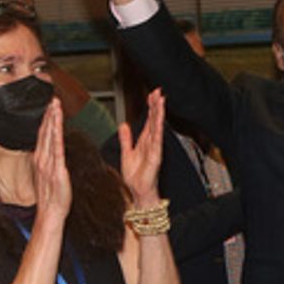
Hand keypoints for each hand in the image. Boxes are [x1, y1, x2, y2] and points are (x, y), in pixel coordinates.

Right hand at [32, 99, 72, 229]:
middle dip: (49, 115)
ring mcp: (48, 164)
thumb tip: (51, 152)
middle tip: (52, 99)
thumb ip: (49, 161)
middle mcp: (42, 159)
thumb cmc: (51, 196)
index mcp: (39, 159)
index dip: (46, 119)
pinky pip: (57, 149)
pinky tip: (57, 125)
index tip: (49, 106)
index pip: (42, 135)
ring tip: (55, 106)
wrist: (50, 212)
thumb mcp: (48, 175)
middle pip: (45, 132)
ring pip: (50, 137)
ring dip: (53, 120)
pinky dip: (56, 135)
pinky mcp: (57, 170)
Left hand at [118, 89, 166, 207]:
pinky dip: (158, 128)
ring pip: (156, 126)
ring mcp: (154, 148)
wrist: (138, 192)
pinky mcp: (155, 155)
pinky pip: (156, 139)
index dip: (150, 107)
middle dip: (156, 105)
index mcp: (144, 141)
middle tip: (158, 91)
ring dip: (159, 113)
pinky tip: (159, 119)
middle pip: (154, 120)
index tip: (151, 95)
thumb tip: (123, 125)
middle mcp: (151, 143)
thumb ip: (125, 139)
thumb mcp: (126, 154)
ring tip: (161, 99)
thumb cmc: (135, 177)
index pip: (148, 120)